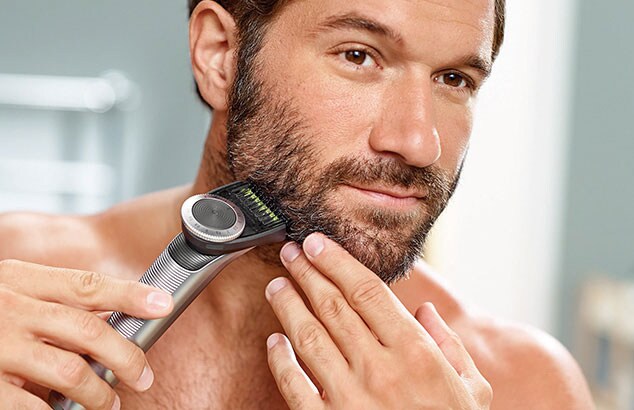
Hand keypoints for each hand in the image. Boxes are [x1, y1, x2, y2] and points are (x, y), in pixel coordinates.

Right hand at [0, 259, 172, 409]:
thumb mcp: (13, 291)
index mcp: (22, 280)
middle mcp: (12, 309)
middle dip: (126, 356)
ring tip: (108, 404)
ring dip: (100, 394)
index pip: (88, 284)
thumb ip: (55, 302)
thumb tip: (111, 314)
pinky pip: (34, 407)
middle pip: (88, 330)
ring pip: (70, 372)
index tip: (162, 305)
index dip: (130, 294)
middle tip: (142, 376)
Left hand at [265, 233, 491, 409]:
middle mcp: (379, 369)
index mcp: (415, 352)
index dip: (337, 261)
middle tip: (290, 252)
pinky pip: (295, 386)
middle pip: (333, 306)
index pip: (366, 291)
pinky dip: (280, 361)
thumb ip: (451, 345)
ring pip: (309, 337)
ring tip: (277, 285)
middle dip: (307, 273)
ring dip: (288, 306)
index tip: (317, 243)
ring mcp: (349, 398)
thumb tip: (428, 312)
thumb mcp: (472, 390)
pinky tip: (274, 342)